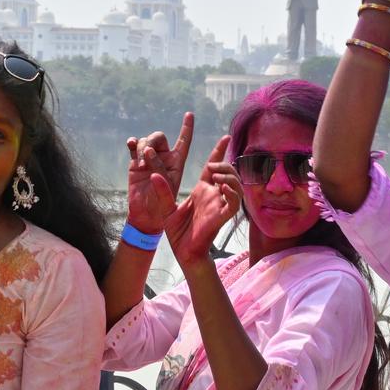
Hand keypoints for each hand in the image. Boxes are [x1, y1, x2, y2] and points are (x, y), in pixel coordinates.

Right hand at [125, 111, 194, 233]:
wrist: (146, 215)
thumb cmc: (161, 206)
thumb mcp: (166, 191)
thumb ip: (160, 172)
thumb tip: (148, 153)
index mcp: (177, 163)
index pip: (184, 142)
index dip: (187, 128)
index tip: (190, 114)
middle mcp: (164, 158)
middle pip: (160, 137)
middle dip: (153, 141)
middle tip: (146, 156)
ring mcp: (149, 159)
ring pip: (146, 140)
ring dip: (142, 147)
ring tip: (140, 162)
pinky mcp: (135, 162)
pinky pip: (134, 145)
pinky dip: (132, 142)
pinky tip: (131, 144)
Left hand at [165, 136, 241, 268]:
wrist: (184, 252)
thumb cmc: (178, 231)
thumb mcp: (166, 207)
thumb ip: (162, 191)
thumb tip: (154, 174)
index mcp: (202, 190)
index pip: (213, 167)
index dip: (220, 151)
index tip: (226, 137)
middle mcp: (214, 195)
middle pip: (227, 172)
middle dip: (223, 163)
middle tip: (212, 165)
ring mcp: (220, 205)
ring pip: (235, 185)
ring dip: (228, 176)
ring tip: (216, 175)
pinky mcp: (222, 217)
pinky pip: (233, 203)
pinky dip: (231, 194)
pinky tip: (221, 188)